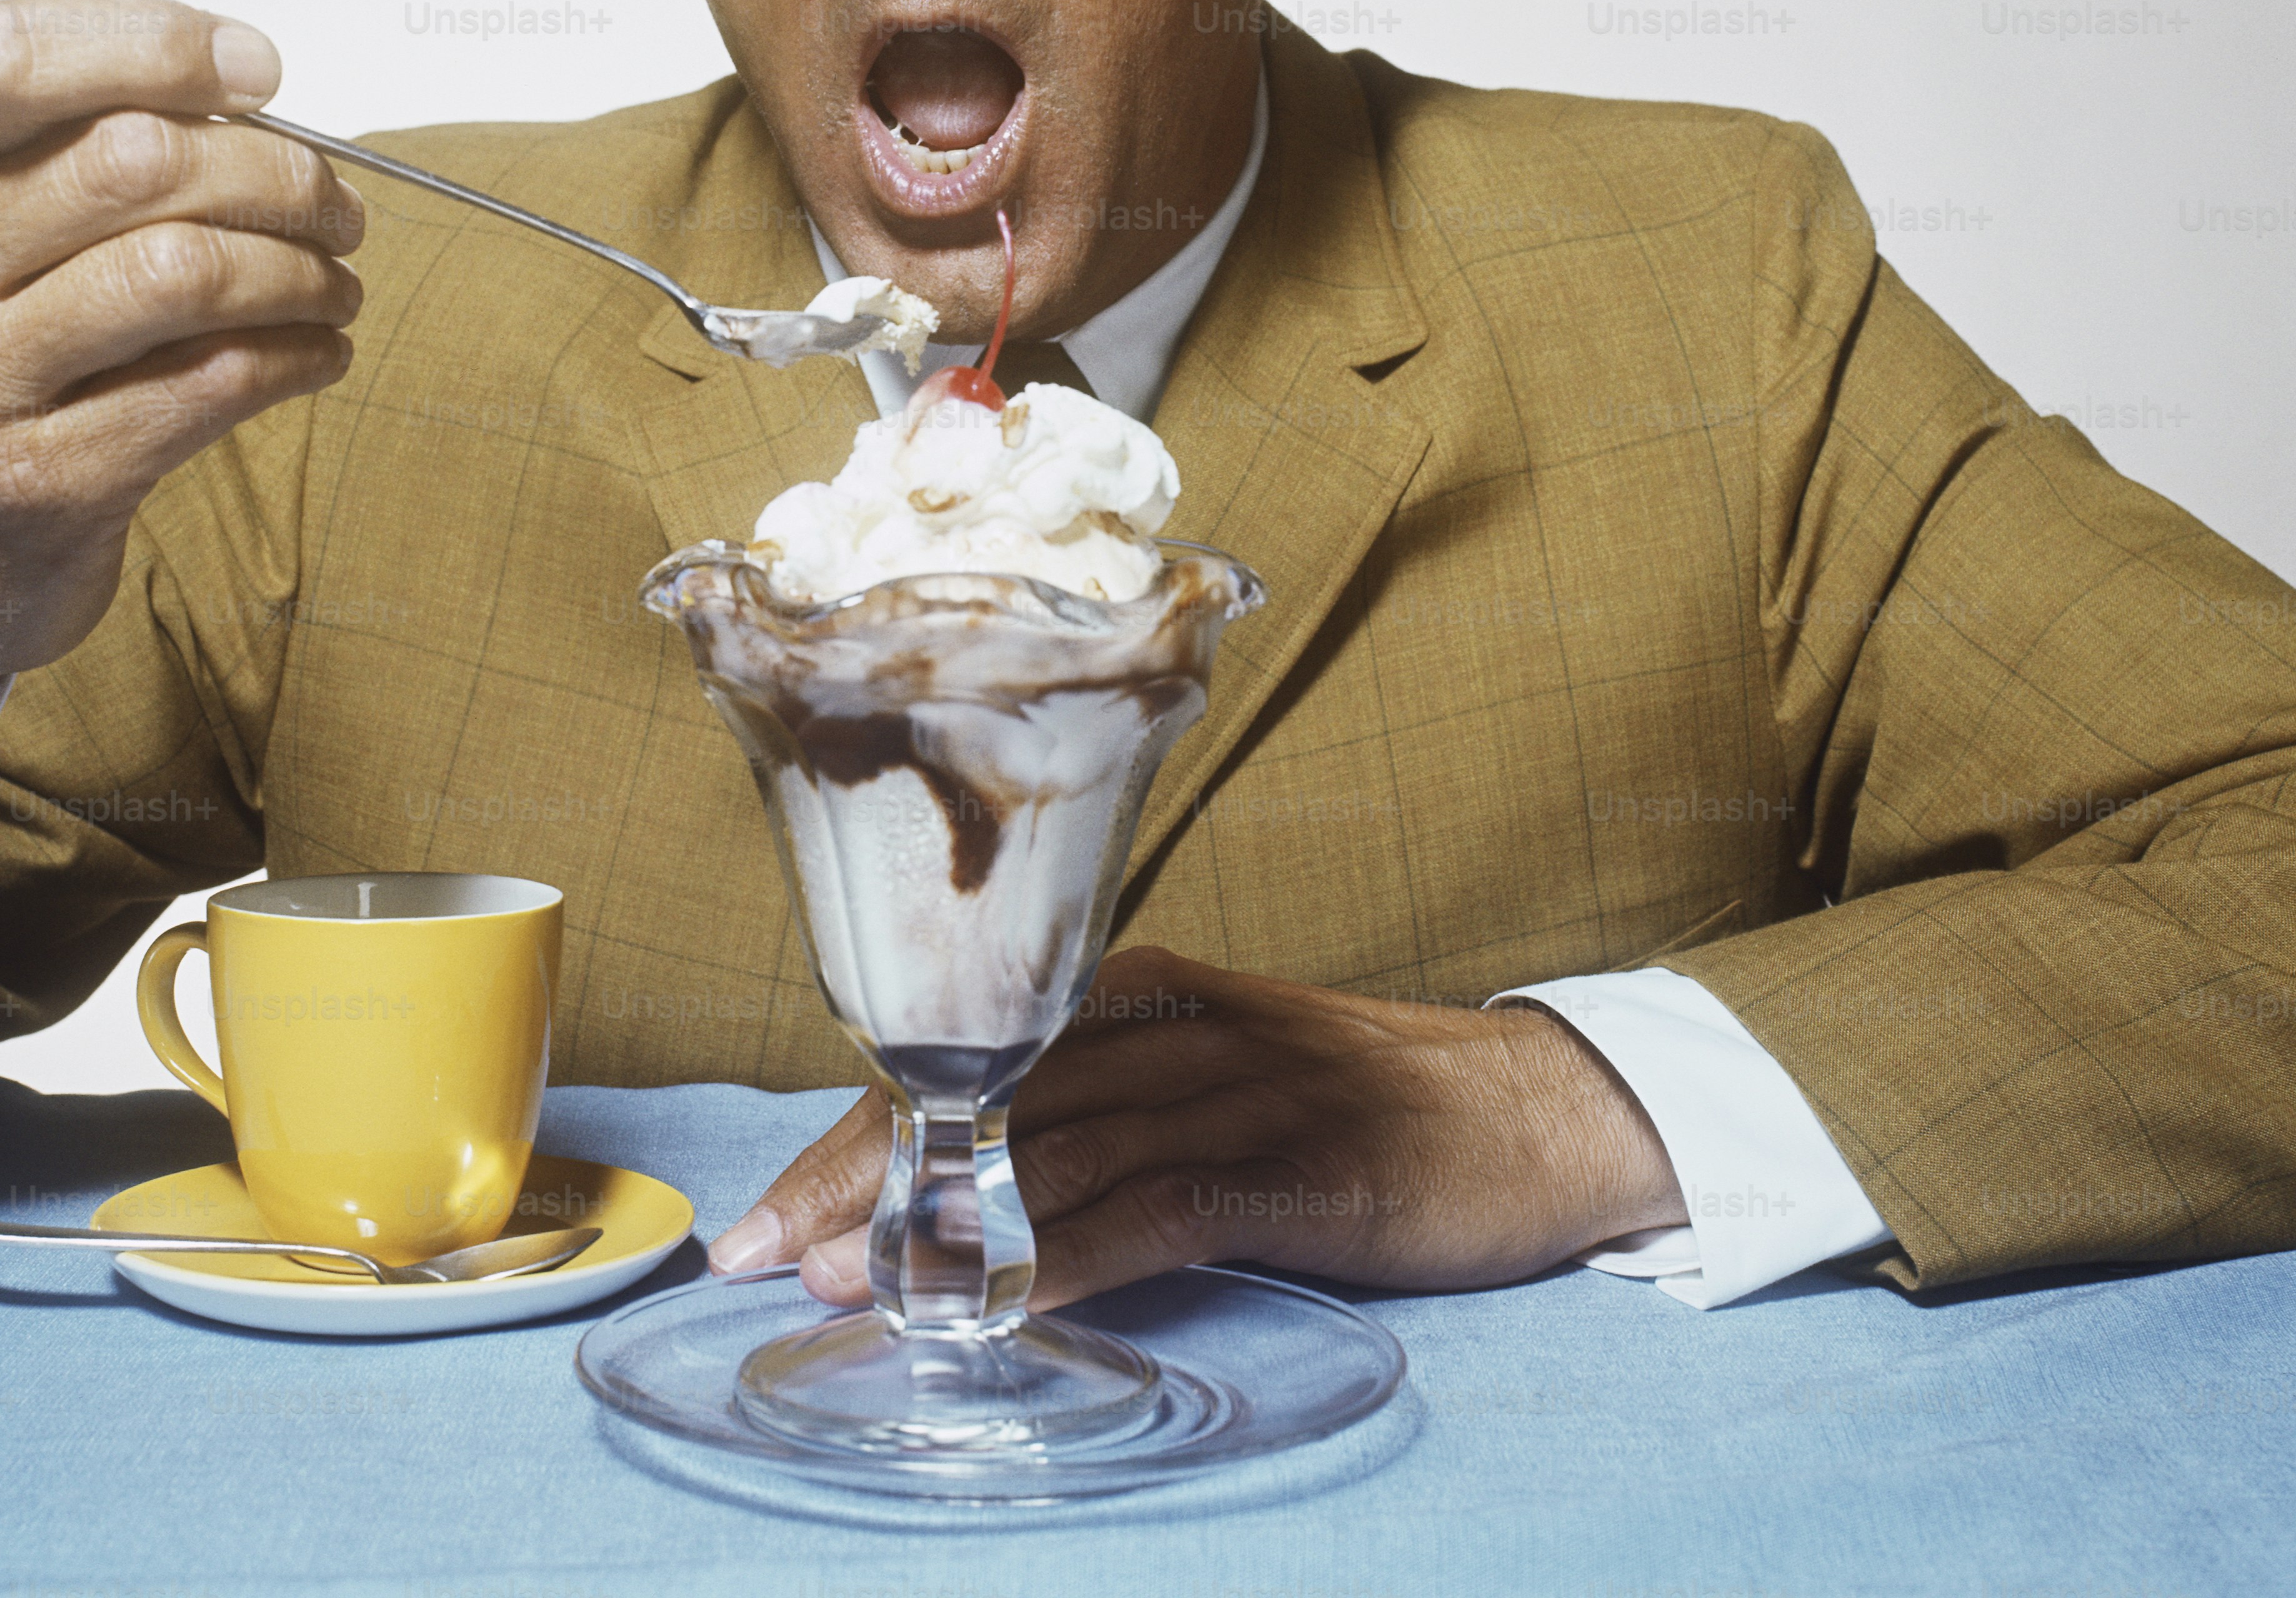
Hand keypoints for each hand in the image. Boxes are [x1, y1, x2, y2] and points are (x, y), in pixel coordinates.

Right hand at [0, 0, 363, 814]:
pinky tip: (322, 350)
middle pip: (137, 159)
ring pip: (182, 271)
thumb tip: (159, 7)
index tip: (263, 70)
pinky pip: (210, 384)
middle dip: (279, 174)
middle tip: (339, 209)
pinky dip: (299, 356)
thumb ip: (71, 103)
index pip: (9, 54)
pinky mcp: (41, 477)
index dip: (158, 45)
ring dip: (302, 272)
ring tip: (338, 284)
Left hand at [710, 945, 1687, 1306]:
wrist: (1530, 1111)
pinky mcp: (1300, 1163)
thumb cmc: (1349, 1101)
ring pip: (1057, 1151)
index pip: (957, 1058)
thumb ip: (1097, 1109)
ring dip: (945, 1223)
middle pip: (982, 1100)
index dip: (850, 1133)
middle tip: (765, 1253)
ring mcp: (1238, 1088)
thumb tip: (952, 1184)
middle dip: (862, 1179)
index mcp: (1138, 990)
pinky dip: (1076, 1256)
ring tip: (851, 1284)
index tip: (765, 1208)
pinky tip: (1006, 1305)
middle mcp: (1171, 1025)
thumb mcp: (1209, 1076)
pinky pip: (1165, 1208)